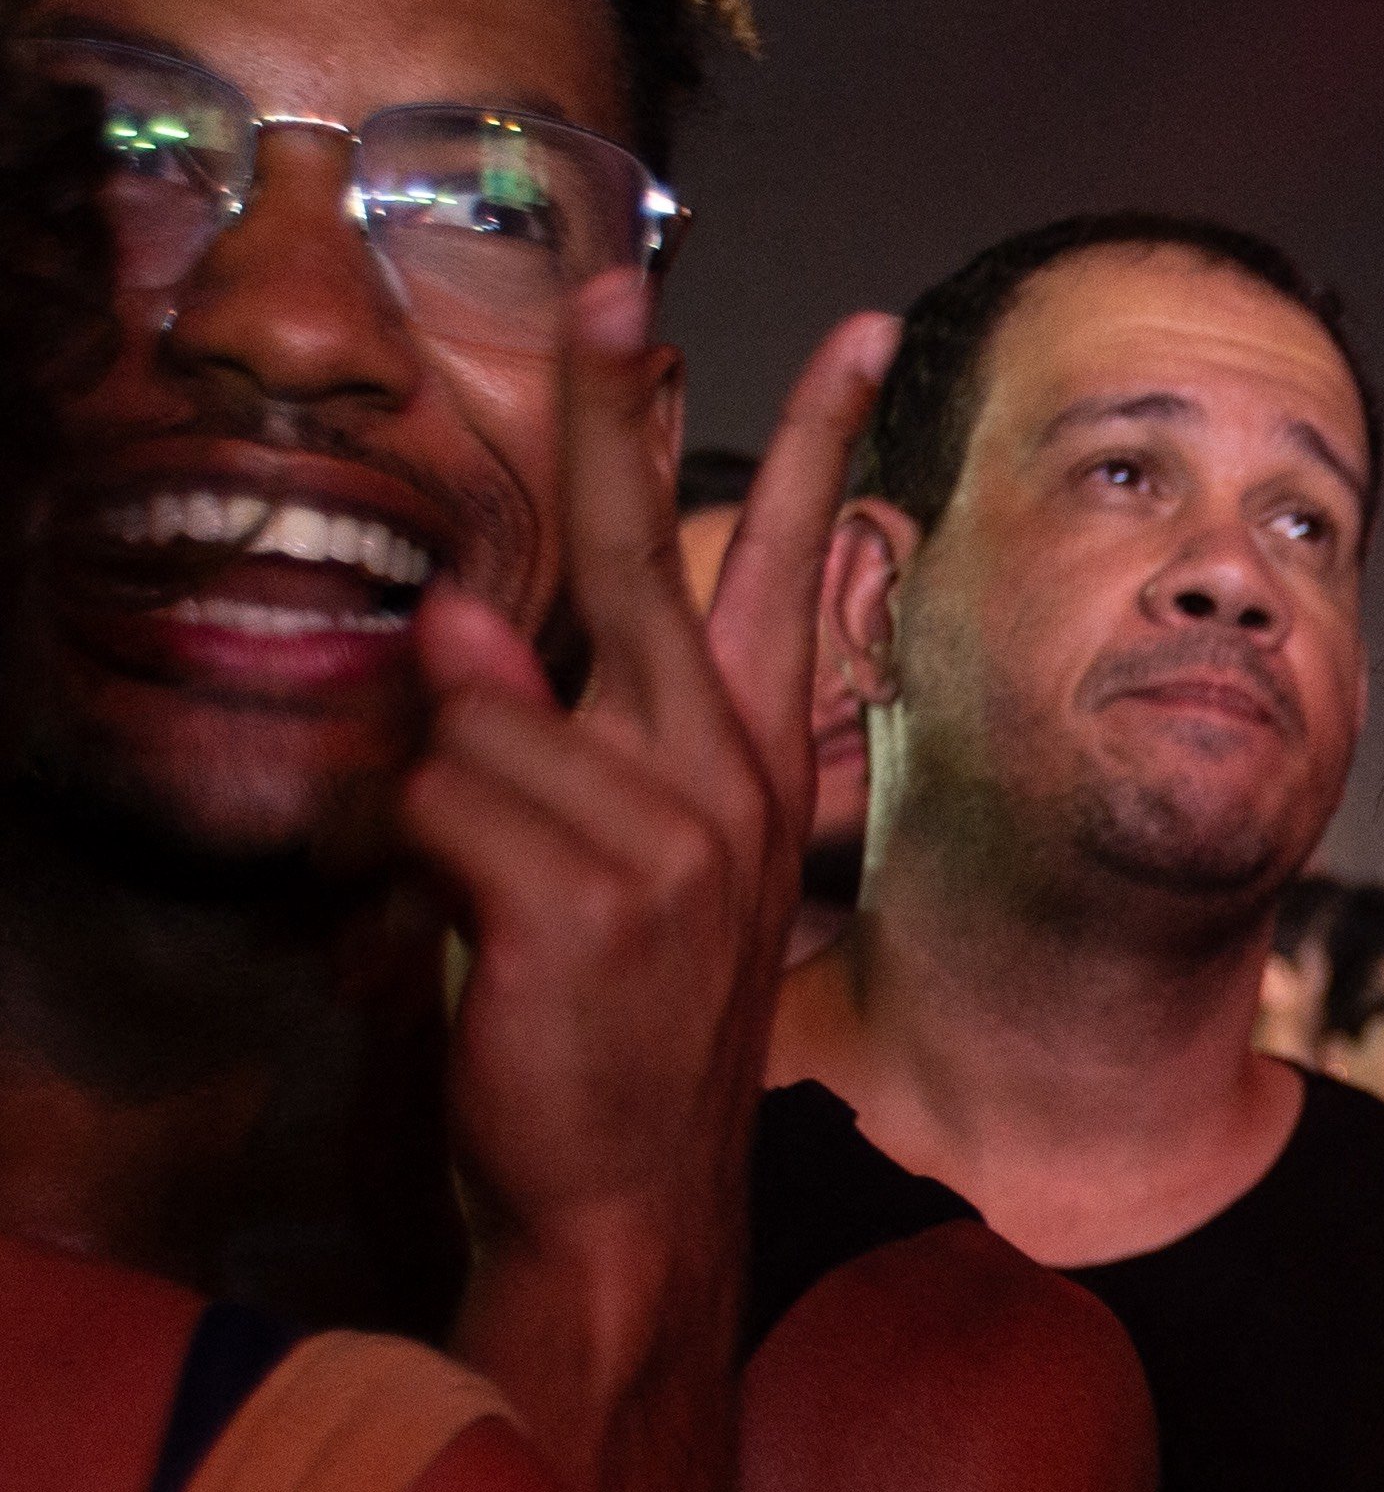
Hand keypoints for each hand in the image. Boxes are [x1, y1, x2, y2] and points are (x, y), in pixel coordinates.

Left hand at [404, 284, 895, 1271]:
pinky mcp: (584, 893)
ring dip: (444, 803)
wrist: (631, 1206)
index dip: (822, 443)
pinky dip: (412, 866)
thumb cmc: (612, 1038)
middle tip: (614, 284)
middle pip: (638, 554)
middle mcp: (726, 784)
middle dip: (616, 413)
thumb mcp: (616, 873)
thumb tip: (456, 617)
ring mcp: (667, 837)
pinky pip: (433, 800)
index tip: (863, 331)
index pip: (790, 572)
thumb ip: (551, 738)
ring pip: (481, 713)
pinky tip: (472, 947)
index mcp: (752, 772)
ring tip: (490, 906)